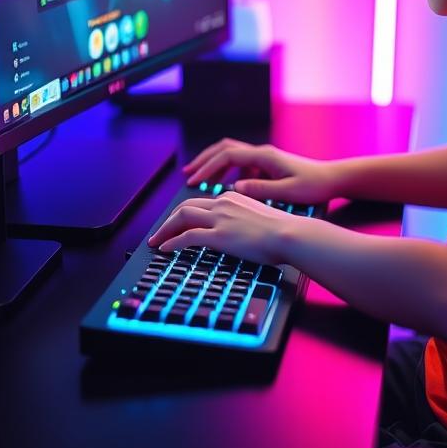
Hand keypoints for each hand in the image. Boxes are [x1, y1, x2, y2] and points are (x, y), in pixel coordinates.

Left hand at [146, 191, 294, 260]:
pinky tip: (166, 250)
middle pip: (186, 206)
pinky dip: (172, 242)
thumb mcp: (261, 218)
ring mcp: (220, 218)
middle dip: (168, 220)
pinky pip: (187, 236)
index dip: (185, 213)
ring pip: (181, 217)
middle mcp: (223, 203)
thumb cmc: (283, 231)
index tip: (177, 223)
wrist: (290, 234)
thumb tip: (242, 230)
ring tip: (156, 242)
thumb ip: (246, 219)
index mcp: (233, 197)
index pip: (201, 202)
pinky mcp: (219, 235)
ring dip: (164, 230)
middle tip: (159, 232)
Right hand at [183, 138, 339, 204]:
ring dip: (214, 165)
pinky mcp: (268, 165)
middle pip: (224, 149)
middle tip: (187, 174)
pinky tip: (224, 189)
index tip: (193, 181)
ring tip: (198, 181)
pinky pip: (241, 165)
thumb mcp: (288, 192)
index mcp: (264, 156)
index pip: (227, 156)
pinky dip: (227, 173)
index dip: (208, 168)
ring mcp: (264, 158)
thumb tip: (234, 189)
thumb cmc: (314, 186)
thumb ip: (261, 190)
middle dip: (204, 160)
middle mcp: (262, 153)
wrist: (333, 179)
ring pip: (231, 155)